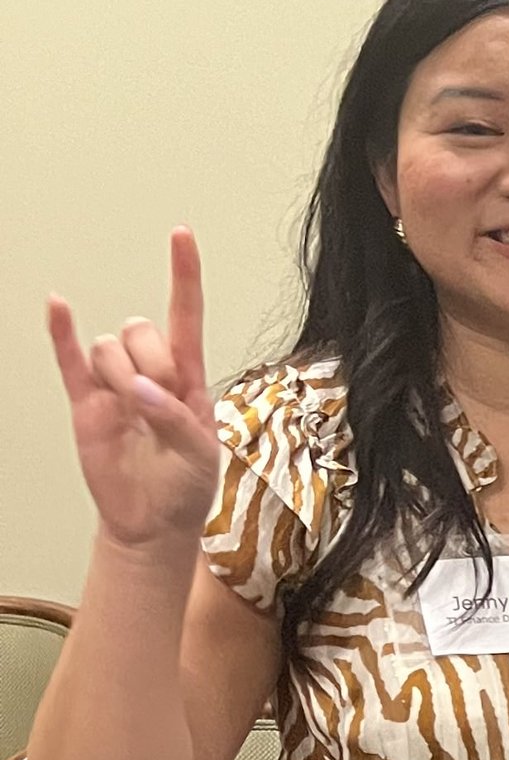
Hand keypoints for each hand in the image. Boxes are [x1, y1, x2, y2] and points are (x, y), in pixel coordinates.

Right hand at [46, 228, 223, 552]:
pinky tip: (57, 306)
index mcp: (189, 378)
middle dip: (150, 361)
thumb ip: (176, 418)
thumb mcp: (200, 456)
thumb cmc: (185, 488)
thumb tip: (139, 390)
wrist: (151, 523)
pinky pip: (70, 360)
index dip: (184, 276)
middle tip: (157, 402)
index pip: (186, 316)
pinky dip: (61, 333)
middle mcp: (151, 372)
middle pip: (141, 330)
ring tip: (132, 411)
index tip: (181, 236)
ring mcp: (115, 385)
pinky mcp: (86, 403)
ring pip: (108, 346)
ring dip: (119, 373)